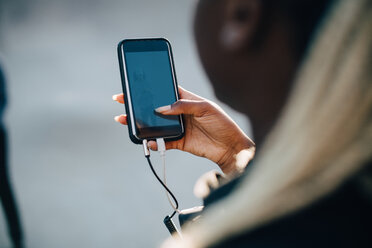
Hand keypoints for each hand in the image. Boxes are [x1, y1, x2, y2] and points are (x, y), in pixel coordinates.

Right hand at [113, 87, 254, 174]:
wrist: (231, 147)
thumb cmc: (222, 123)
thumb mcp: (205, 108)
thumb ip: (184, 106)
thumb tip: (161, 108)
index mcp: (185, 99)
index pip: (164, 91)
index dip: (149, 89)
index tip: (134, 86)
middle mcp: (179, 112)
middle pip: (154, 107)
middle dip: (138, 105)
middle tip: (121, 102)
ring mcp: (178, 127)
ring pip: (155, 125)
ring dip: (141, 124)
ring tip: (126, 121)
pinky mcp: (179, 142)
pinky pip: (162, 141)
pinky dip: (154, 142)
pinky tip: (147, 140)